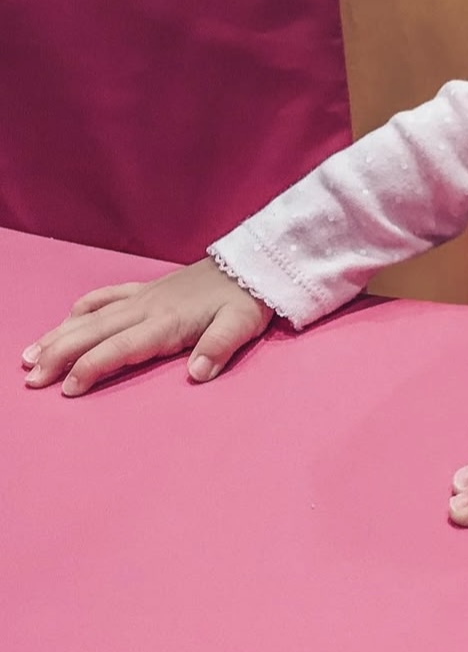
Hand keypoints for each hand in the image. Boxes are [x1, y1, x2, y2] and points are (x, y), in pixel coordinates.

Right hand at [21, 256, 273, 395]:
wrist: (254, 264)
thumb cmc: (247, 300)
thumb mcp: (242, 325)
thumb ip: (218, 348)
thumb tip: (196, 373)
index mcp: (167, 321)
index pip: (120, 347)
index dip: (92, 367)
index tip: (67, 388)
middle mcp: (148, 307)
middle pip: (95, 331)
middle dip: (59, 354)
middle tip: (30, 378)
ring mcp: (145, 296)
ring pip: (93, 315)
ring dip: (60, 334)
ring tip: (30, 354)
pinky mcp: (149, 288)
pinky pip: (108, 296)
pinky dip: (84, 308)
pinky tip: (66, 319)